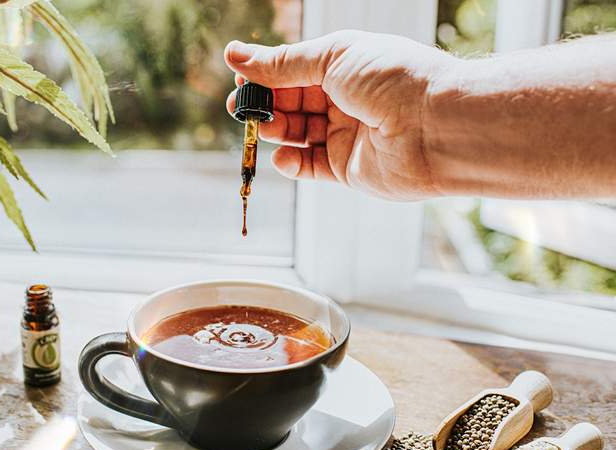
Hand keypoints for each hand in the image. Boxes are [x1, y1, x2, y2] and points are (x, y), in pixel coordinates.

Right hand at [225, 31, 455, 199]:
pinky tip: (281, 157)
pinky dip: (292, 163)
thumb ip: (282, 63)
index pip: (294, 69)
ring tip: (260, 126)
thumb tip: (236, 56)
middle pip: (292, 102)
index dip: (265, 73)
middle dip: (264, 104)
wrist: (438, 126)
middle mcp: (345, 99)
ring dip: (275, 130)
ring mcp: (347, 134)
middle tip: (240, 108)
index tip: (238, 76)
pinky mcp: (349, 169)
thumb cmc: (394, 79)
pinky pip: (311, 167)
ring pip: (297, 134)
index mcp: (345, 65)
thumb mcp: (332, 57)